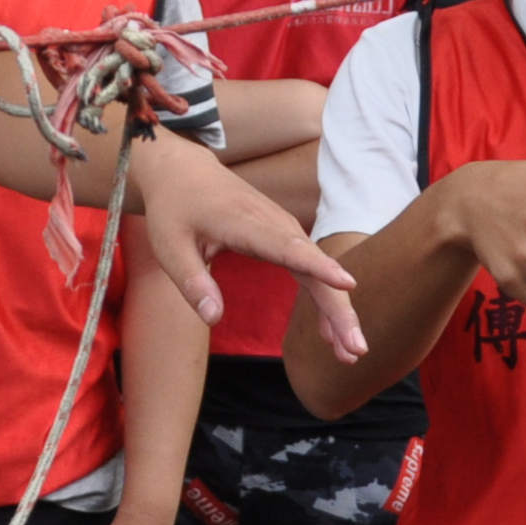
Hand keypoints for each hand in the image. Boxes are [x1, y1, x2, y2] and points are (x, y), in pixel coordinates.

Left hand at [131, 130, 365, 359]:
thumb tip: (213, 320)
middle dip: (338, 308)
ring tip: (350, 352)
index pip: (287, 248)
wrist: (185, 172)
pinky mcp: (285, 237)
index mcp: (245, 223)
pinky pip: (311, 270)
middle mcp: (274, 224)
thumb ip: (192, 282)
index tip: (348, 285)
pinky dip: (324, 299)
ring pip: (319, 272)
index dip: (318, 266)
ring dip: (337, 311)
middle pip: (315, 267)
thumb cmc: (175, 210)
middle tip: (356, 348)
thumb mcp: (170, 246)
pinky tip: (331, 334)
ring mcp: (284, 229)